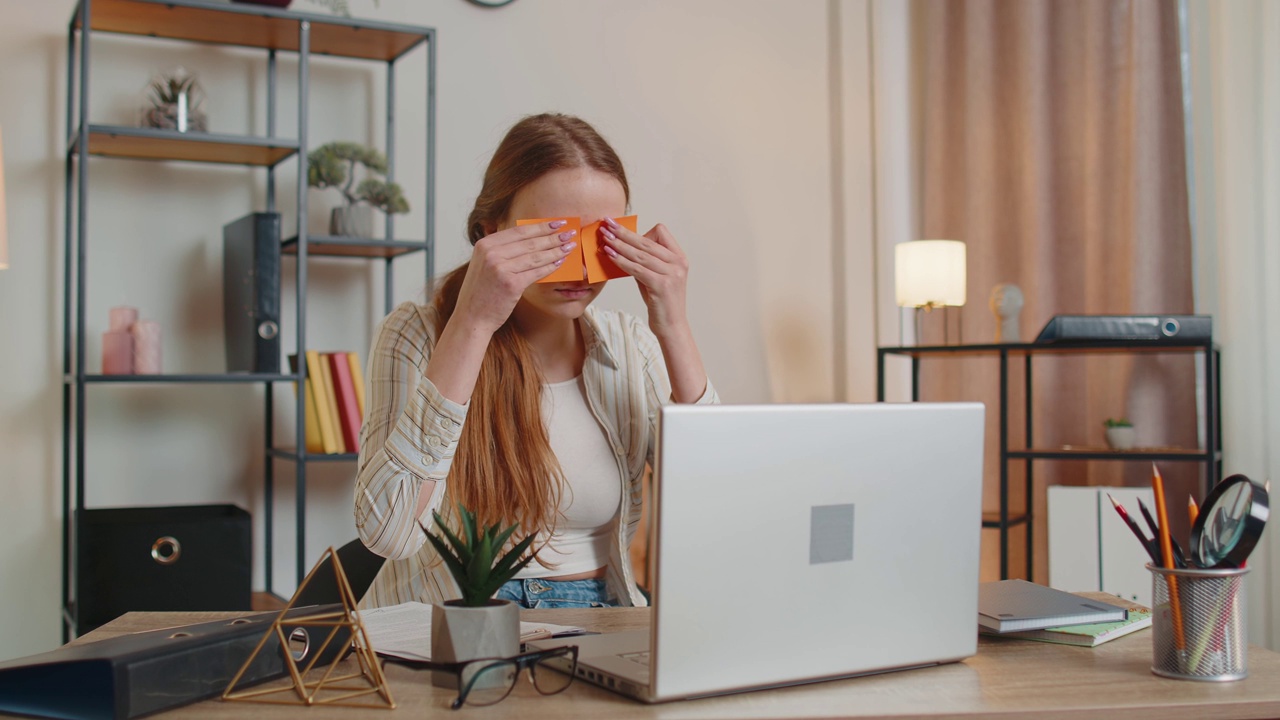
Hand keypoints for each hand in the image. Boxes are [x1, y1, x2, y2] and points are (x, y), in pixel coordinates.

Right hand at [454, 220, 577, 332]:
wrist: (471, 317)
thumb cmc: (481, 292)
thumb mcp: (484, 264)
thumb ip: (501, 250)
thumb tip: (529, 239)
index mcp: (485, 244)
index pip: (519, 230)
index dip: (541, 226)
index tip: (557, 223)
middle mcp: (491, 253)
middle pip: (530, 241)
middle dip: (553, 236)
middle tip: (570, 232)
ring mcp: (500, 268)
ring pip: (536, 256)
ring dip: (556, 250)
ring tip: (570, 246)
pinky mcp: (511, 284)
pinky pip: (536, 272)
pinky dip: (551, 266)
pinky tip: (561, 262)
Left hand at [598, 218, 689, 337]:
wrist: (672, 326)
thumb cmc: (661, 302)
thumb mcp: (655, 276)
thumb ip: (644, 261)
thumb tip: (622, 245)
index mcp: (679, 257)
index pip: (660, 231)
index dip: (641, 232)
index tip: (625, 234)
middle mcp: (678, 262)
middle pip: (646, 240)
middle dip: (623, 232)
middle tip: (606, 224)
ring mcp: (671, 273)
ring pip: (639, 253)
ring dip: (619, 244)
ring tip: (603, 238)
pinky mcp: (661, 284)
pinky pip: (636, 268)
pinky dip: (621, 261)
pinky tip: (609, 256)